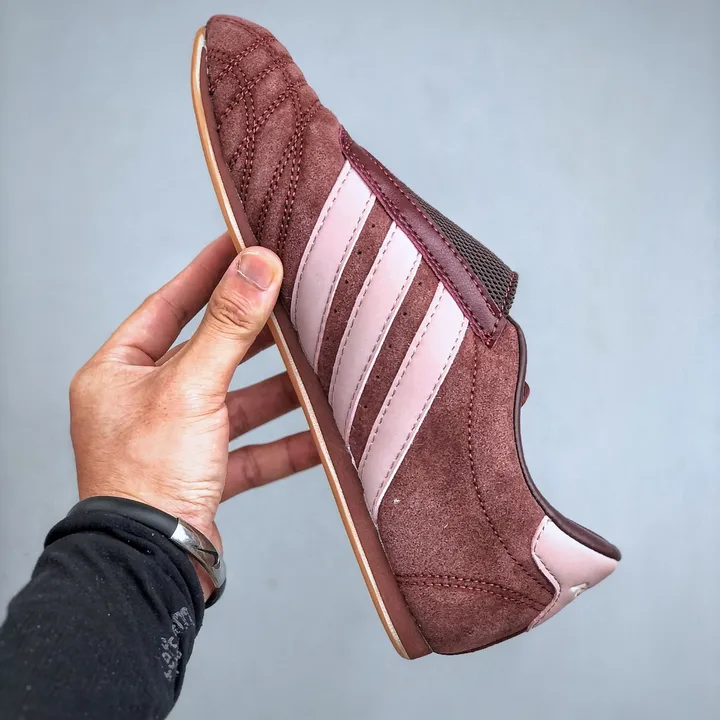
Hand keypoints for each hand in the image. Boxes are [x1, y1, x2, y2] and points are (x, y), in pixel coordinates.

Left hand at [69, 234, 319, 594]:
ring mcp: (177, 440)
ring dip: (278, 389)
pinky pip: (254, 450)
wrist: (151, 566)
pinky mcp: (205, 475)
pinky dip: (286, 442)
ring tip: (318, 363)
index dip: (206, 273)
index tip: (239, 243)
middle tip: (292, 300)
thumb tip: (256, 265)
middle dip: (254, 332)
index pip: (168, 305)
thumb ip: (228, 326)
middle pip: (210, 353)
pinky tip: (322, 433)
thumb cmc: (145, 477)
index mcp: (120, 373)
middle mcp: (145, 403)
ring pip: (238, 402)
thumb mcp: (190, 387)